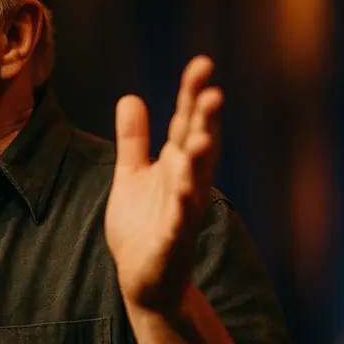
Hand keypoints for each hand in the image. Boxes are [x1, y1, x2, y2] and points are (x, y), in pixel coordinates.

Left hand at [105, 55, 223, 311]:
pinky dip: (181, 210)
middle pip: (198, 147)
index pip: (187, 124)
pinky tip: (184, 193)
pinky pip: (178, 225)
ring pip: (194, 184)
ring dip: (199, 162)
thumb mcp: (132, 175)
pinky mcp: (171, 244)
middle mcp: (186, 185)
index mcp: (177, 165)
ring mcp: (182, 215)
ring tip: (203, 137)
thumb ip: (134, 139)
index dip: (193, 95)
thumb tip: (130, 97)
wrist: (142, 280)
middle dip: (205, 120)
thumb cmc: (142, 225)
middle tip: (213, 91)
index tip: (202, 63)